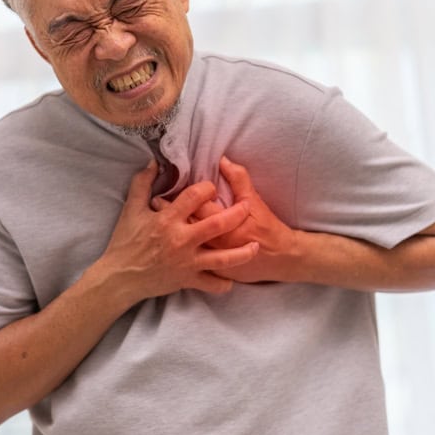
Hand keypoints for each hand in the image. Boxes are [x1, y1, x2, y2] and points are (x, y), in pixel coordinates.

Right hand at [98, 160, 258, 299]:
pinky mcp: (187, 280)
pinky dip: (224, 284)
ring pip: (223, 258)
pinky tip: (233, 279)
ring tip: (257, 246)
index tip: (213, 187)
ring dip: (242, 253)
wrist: (119, 277)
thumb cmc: (125, 242)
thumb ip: (142, 183)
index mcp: (169, 219)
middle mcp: (182, 240)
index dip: (208, 188)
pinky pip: (211, 284)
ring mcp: (187, 262)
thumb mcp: (131, 209)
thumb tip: (153, 162)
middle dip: (237, 214)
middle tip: (247, 207)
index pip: (195, 196)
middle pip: (217, 224)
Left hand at [152, 156, 296, 283]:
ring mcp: (210, 262)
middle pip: (181, 226)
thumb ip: (239, 179)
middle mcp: (212, 244)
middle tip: (154, 203)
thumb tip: (222, 160)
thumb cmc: (268, 228)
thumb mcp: (255, 200)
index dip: (177, 196)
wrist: (281, 259)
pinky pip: (189, 265)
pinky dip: (178, 254)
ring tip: (156, 222)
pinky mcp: (212, 274)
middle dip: (165, 213)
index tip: (164, 188)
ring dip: (168, 233)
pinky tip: (168, 246)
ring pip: (181, 246)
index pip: (192, 207)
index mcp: (221, 224)